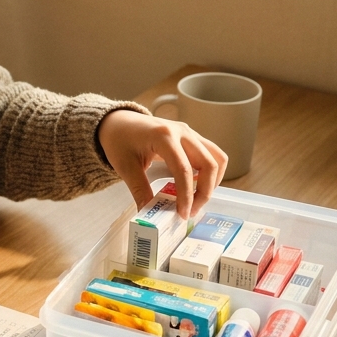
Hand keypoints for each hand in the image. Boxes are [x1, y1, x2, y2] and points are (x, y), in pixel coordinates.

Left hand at [97, 109, 227, 218]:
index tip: (183, 214)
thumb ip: (139, 190)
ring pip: (217, 158)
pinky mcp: (192, 137)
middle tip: (190, 212)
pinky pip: (212, 154)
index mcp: (163, 136)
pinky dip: (210, 172)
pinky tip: (197, 185)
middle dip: (204, 192)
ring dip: (212, 182)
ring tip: (196, 200)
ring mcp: (189, 132)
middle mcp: (181, 131)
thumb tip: (149, 215)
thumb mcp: (125, 166)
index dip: (186, 195)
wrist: (119, 122)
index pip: (184, 170)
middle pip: (208, 163)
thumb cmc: (119, 140)